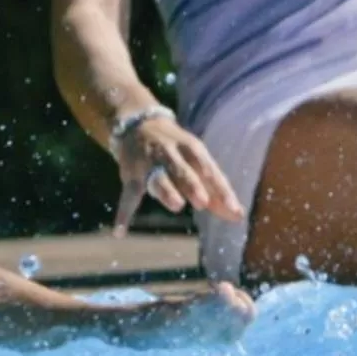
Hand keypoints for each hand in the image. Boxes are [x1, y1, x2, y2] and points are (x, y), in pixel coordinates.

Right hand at [113, 115, 244, 235]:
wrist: (139, 123)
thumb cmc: (177, 150)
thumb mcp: (196, 160)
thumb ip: (213, 188)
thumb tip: (236, 214)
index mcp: (194, 150)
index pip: (212, 172)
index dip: (223, 192)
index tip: (236, 211)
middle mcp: (172, 153)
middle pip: (185, 170)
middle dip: (194, 186)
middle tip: (203, 202)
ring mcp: (150, 163)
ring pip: (159, 178)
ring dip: (167, 191)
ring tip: (177, 205)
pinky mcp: (131, 174)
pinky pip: (128, 195)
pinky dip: (123, 214)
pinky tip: (120, 232)